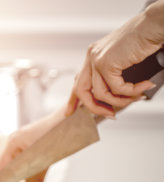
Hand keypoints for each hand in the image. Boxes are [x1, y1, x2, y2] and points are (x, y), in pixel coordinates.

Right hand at [0, 107, 65, 181]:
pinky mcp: (27, 143)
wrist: (73, 116)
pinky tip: (25, 181)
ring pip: (10, 165)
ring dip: (13, 178)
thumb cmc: (60, 133)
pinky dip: (20, 172)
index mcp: (13, 144)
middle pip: (2, 168)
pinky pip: (18, 160)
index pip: (0, 171)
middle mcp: (13, 142)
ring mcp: (19, 142)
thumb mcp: (46, 161)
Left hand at [66, 0, 163, 117]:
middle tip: (110, 115)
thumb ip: (113, 74)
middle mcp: (92, 55)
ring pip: (100, 93)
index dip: (73, 99)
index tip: (70, 112)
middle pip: (81, 90)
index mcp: (93, 54)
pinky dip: (131, 92)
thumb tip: (113, 94)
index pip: (78, 80)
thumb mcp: (122, 59)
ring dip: (120, 101)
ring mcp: (97, 59)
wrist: (154, 25)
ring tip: (137, 98)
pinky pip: (117, 88)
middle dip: (94, 107)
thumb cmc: (144, 39)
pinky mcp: (106, 63)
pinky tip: (144, 87)